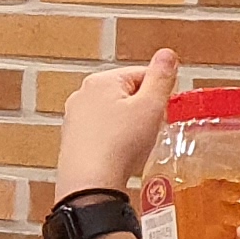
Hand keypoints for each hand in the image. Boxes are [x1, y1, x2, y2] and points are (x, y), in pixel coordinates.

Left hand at [57, 49, 177, 202]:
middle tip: (149, 129)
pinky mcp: (72, 140)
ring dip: (130, 127)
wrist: (90, 184)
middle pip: (127, 95)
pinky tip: (120, 155)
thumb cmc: (120, 144)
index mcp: (100, 81)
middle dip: (144, 111)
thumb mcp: (151, 106)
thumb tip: (167, 54)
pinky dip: (115, 142)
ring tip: (134, 145)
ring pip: (115, 116)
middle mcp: (82, 95)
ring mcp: (74, 118)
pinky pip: (103, 134)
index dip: (159, 94)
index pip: (142, 74)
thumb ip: (161, 78)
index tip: (164, 111)